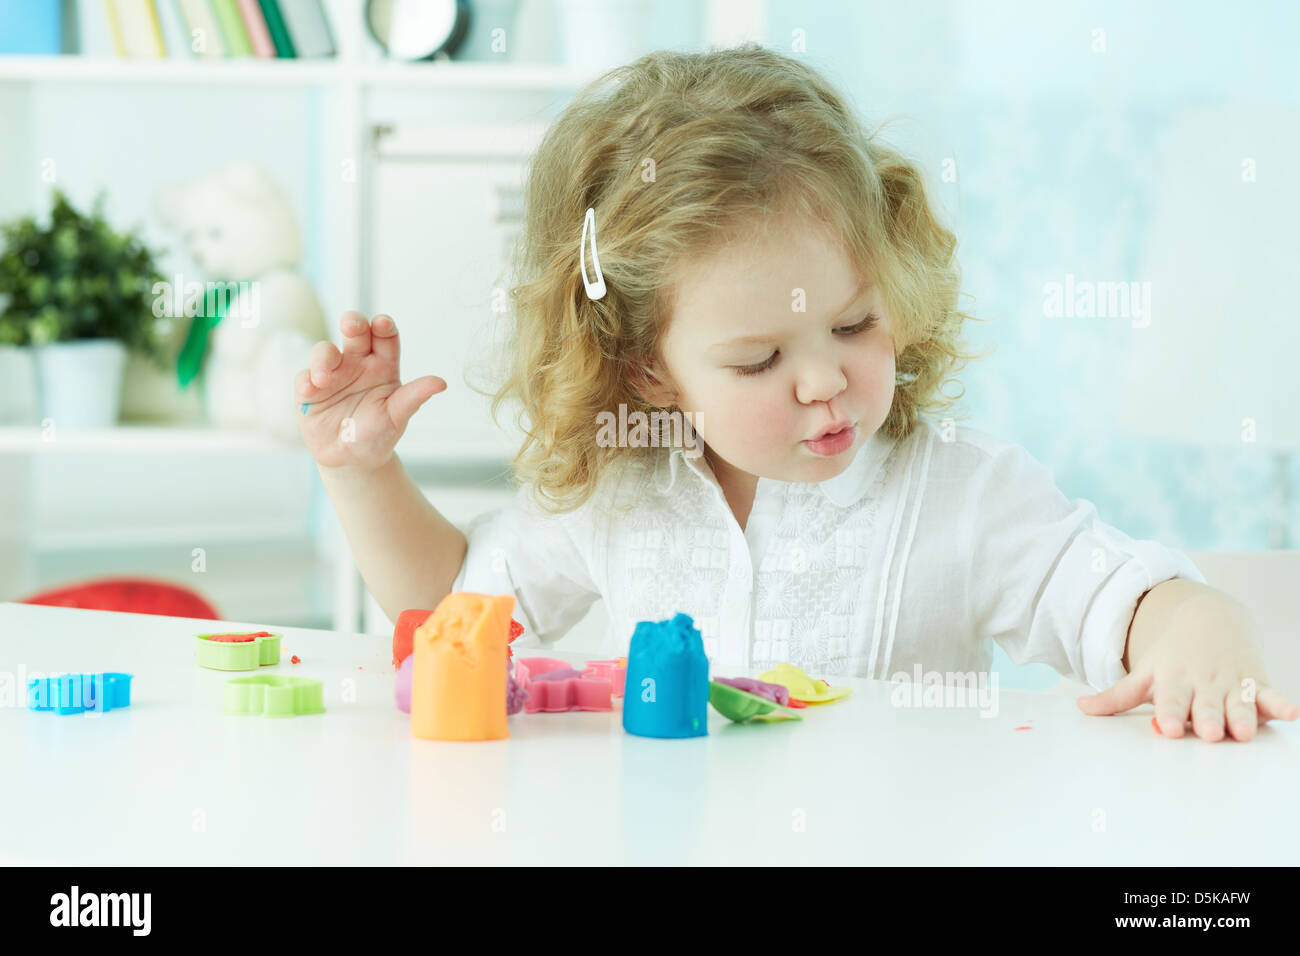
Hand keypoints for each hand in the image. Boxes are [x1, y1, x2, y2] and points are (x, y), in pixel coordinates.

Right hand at [295, 312, 445, 471]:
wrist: (353, 459)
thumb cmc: (379, 433)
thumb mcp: (398, 415)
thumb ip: (415, 396)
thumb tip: (441, 382)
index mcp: (382, 365)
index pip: (385, 338)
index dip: (383, 327)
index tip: (382, 324)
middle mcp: (357, 363)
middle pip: (354, 333)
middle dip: (353, 323)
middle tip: (351, 325)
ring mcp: (332, 373)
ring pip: (325, 352)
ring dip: (324, 358)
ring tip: (324, 377)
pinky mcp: (309, 389)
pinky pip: (304, 378)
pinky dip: (306, 381)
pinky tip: (310, 389)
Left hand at [1076, 613, 1298, 741]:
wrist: (1207, 617)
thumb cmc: (1171, 655)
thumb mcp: (1144, 671)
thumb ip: (1117, 696)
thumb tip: (1080, 708)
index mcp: (1173, 679)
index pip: (1171, 700)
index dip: (1171, 714)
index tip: (1170, 728)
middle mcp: (1203, 681)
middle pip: (1206, 704)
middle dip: (1209, 718)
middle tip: (1212, 734)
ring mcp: (1231, 680)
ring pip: (1239, 702)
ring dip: (1243, 715)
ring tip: (1246, 731)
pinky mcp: (1256, 680)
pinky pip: (1271, 693)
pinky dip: (1281, 703)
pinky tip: (1292, 713)